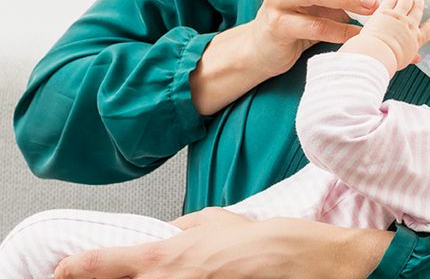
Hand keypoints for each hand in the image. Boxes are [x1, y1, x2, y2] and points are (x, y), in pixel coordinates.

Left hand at [53, 207, 391, 278]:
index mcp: (170, 256)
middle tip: (109, 275)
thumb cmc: (263, 240)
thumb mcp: (216, 220)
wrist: (302, 262)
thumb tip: (162, 234)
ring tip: (172, 273)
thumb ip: (181, 228)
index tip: (64, 269)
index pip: (107, 264)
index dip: (78, 267)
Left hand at [342, 0, 429, 74]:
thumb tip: (417, 59)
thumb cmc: (390, 61)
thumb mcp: (404, 60)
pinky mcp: (385, 11)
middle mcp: (410, 25)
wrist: (379, 53)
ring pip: (407, 1)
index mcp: (416, 39)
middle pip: (418, 8)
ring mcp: (398, 16)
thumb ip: (411, 56)